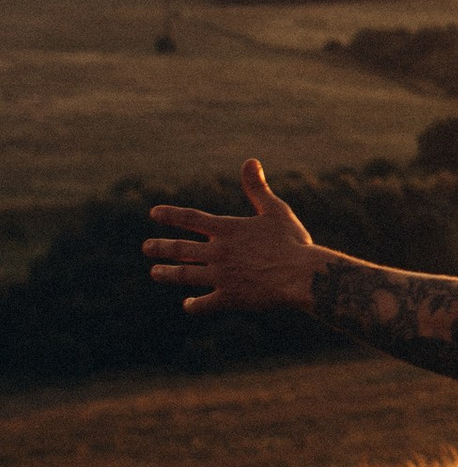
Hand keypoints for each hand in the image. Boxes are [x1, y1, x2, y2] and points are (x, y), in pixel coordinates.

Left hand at [146, 159, 318, 316]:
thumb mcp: (276, 210)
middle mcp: (219, 252)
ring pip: (185, 275)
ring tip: (155, 273)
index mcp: (228, 229)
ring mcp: (221, 276)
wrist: (302, 276)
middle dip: (160, 248)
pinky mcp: (229, 298)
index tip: (154, 213)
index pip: (191, 219)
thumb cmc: (292, 241)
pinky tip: (187, 304)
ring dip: (167, 274)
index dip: (171, 215)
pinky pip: (205, 303)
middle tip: (146, 247)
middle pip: (180, 249)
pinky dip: (194, 305)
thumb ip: (258, 189)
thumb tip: (250, 161)